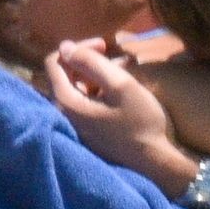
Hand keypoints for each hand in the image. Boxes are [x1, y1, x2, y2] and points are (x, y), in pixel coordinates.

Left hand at [44, 39, 196, 195]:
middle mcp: (63, 115)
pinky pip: (84, 104)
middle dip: (90, 61)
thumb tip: (65, 46)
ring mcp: (74, 126)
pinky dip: (99, 91)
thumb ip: (92, 63)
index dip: (78, 48)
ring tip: (126, 71)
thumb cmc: (141, 123)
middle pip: (65, 75)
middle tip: (119, 59)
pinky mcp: (86, 133)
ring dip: (98, 76)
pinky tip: (121, 92)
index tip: (105, 47)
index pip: (55, 62)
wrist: (154, 163)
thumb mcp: (121, 86)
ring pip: (77, 89)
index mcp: (66, 103)